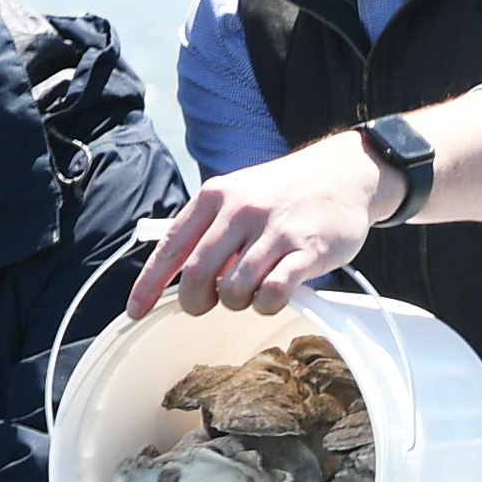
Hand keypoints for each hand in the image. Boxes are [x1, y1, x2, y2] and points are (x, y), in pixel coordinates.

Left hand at [132, 141, 387, 319]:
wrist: (346, 171)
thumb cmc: (285, 192)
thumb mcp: (237, 194)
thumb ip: (206, 229)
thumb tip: (175, 274)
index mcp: (215, 196)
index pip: (170, 248)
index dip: (149, 284)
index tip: (136, 310)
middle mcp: (241, 210)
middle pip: (196, 276)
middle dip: (196, 301)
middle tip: (210, 303)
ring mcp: (275, 229)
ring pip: (233, 290)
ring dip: (237, 302)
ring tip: (252, 290)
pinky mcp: (308, 249)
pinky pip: (272, 293)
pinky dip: (267, 305)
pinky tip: (274, 296)